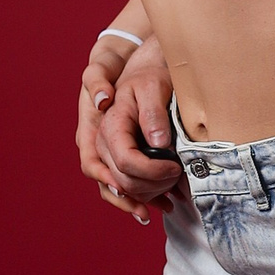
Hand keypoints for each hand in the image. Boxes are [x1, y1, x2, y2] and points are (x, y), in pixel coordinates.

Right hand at [78, 36, 180, 222]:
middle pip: (115, 179)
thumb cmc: (148, 75)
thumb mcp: (153, 85)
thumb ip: (152, 111)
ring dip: (139, 201)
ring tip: (167, 205)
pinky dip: (140, 199)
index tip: (174, 167)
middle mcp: (99, 142)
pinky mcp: (116, 157)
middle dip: (145, 189)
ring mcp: (105, 152)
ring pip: (114, 188)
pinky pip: (121, 185)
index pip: (123, 159)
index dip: (149, 170)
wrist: (142, 70)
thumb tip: (158, 141)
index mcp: (108, 125)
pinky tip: (164, 204)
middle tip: (175, 183)